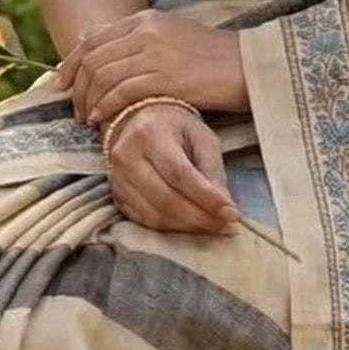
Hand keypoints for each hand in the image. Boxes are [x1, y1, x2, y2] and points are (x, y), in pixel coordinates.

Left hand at [57, 9, 247, 126]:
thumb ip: (140, 41)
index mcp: (146, 19)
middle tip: (73, 108)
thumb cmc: (214, 60)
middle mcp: (146, 30)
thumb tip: (106, 48)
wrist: (251, 66)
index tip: (64, 84)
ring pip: (103, 76)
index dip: (73, 64)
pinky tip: (102, 120)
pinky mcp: (165, 76)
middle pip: (94, 58)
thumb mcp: (173, 39)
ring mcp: (155, 52)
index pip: (94, 40)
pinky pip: (121, 91)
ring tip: (86, 118)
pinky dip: (105, 106)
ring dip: (88, 100)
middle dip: (76, 86)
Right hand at [105, 103, 238, 237]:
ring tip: (211, 226)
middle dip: (200, 218)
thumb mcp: (202, 139)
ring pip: (155, 215)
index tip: (231, 213)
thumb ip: (213, 173)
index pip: (180, 174)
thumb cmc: (176, 128)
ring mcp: (118, 178)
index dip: (207, 198)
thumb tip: (226, 210)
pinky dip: (171, 228)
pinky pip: (145, 221)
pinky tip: (190, 225)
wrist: (139, 121)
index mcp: (150, 133)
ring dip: (187, 227)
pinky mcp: (117, 195)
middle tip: (225, 225)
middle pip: (166, 199)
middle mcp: (127, 156)